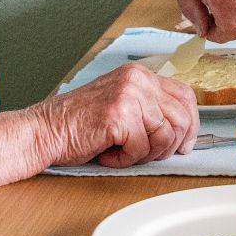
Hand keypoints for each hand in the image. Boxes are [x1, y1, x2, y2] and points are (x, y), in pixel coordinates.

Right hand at [30, 63, 200, 167]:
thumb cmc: (80, 125)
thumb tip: (184, 132)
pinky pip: (142, 148)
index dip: (191, 124)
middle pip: (182, 118)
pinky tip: (108, 154)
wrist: (44, 131)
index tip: (184, 144)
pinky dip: (125, 160)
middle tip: (145, 154)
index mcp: (140, 75)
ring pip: (165, 136)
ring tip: (121, 152)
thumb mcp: (122, 106)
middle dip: (169, 145)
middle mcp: (137, 80)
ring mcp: (129, 95)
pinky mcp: (119, 115)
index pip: (186, 96)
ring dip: (145, 154)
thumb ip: (150, 110)